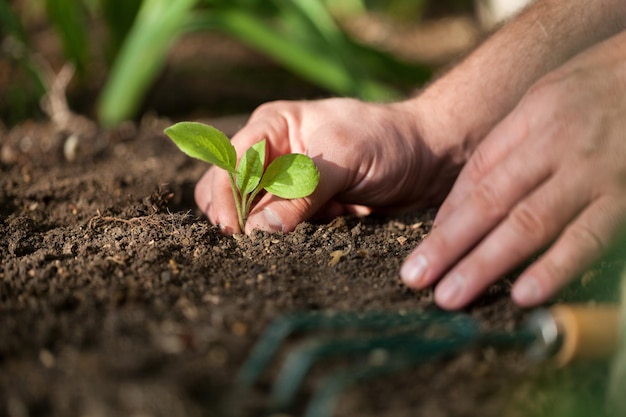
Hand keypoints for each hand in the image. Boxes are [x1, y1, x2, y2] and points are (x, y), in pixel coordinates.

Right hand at [195, 98, 460, 233]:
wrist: (430, 160)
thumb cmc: (387, 142)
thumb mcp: (343, 160)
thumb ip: (300, 192)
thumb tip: (258, 229)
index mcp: (272, 128)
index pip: (230, 163)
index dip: (225, 196)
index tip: (232, 229)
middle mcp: (272, 156)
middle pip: (231, 192)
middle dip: (244, 218)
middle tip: (261, 241)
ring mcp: (288, 186)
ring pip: (257, 217)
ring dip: (278, 228)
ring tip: (322, 217)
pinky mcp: (305, 211)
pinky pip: (285, 231)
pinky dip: (302, 235)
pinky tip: (339, 218)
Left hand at [401, 32, 625, 308]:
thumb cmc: (603, 88)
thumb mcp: (549, 98)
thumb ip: (508, 145)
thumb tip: (462, 199)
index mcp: (532, 120)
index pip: (477, 175)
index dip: (447, 217)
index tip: (422, 251)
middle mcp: (556, 145)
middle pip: (490, 202)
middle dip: (449, 245)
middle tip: (416, 279)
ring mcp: (592, 173)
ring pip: (529, 224)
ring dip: (486, 263)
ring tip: (451, 296)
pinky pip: (588, 237)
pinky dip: (556, 267)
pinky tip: (526, 294)